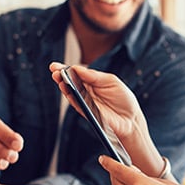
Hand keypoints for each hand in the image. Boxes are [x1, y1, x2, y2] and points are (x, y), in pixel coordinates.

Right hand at [50, 62, 164, 176]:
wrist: (131, 119)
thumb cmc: (124, 99)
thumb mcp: (112, 81)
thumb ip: (95, 76)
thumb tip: (77, 69)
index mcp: (92, 81)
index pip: (76, 74)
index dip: (66, 69)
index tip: (55, 65)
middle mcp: (87, 92)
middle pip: (70, 82)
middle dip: (61, 76)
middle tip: (53, 70)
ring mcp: (86, 103)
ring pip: (71, 94)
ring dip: (63, 86)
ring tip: (58, 78)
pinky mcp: (87, 113)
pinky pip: (77, 105)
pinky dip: (71, 97)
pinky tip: (66, 90)